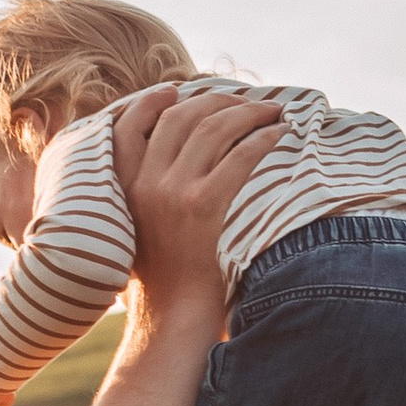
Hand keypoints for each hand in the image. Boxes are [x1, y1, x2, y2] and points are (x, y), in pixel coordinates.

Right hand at [114, 86, 285, 329]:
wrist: (175, 315)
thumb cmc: (164, 277)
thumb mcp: (135, 229)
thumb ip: (142, 194)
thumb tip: (169, 162)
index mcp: (122, 187)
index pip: (127, 127)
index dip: (151, 102)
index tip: (176, 89)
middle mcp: (145, 183)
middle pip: (178, 117)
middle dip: (214, 100)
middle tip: (242, 101)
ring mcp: (174, 192)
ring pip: (213, 128)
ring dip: (247, 112)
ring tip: (271, 111)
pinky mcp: (205, 205)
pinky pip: (241, 156)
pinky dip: (264, 138)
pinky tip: (282, 135)